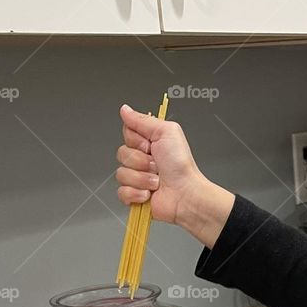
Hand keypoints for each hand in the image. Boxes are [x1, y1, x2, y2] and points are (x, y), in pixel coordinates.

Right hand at [115, 104, 234, 248]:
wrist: (185, 194)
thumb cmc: (181, 165)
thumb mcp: (166, 132)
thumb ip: (143, 120)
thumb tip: (125, 109)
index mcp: (149, 143)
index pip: (127, 134)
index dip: (136, 140)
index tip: (150, 145)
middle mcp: (142, 159)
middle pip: (122, 153)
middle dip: (140, 161)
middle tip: (157, 165)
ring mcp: (138, 178)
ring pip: (121, 173)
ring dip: (142, 178)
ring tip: (157, 181)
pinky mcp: (135, 196)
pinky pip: (122, 192)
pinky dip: (136, 193)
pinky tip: (149, 193)